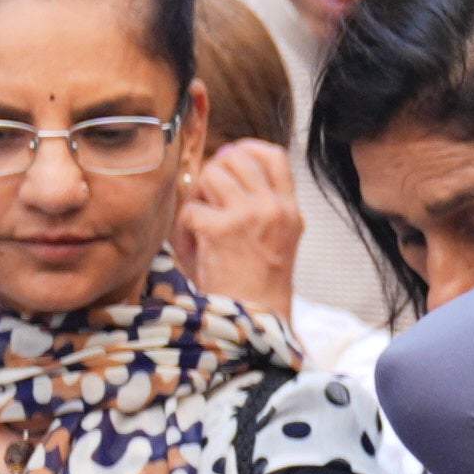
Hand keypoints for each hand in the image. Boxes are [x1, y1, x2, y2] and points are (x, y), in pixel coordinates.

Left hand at [180, 138, 307, 315]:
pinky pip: (190, 207)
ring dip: (198, 198)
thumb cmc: (256, 286)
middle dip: (215, 173)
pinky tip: (194, 249)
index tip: (232, 162)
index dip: (248, 150)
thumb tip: (223, 159)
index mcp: (290, 211)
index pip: (275, 155)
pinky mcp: (221, 229)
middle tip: (210, 202)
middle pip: (236, 157)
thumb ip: (257, 203)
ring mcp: (248, 216)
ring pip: (211, 175)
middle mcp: (273, 208)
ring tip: (201, 227)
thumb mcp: (274, 240)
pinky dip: (184, 229)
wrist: (255, 324)